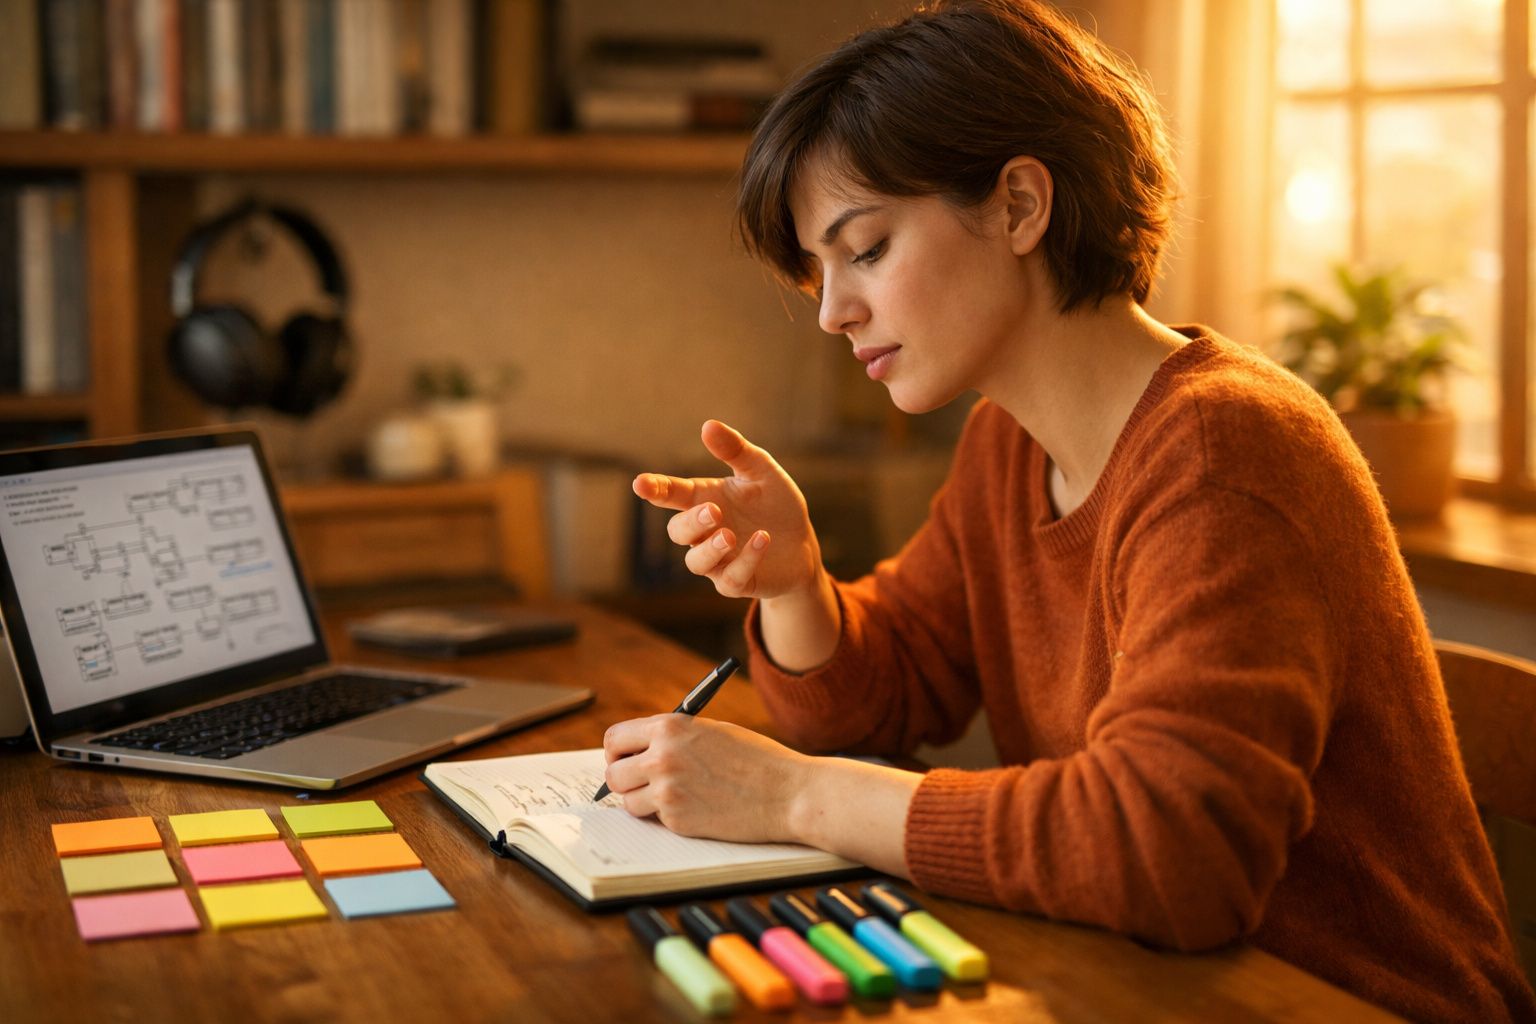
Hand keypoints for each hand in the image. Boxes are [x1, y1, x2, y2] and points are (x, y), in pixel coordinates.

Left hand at [600, 715, 810, 843]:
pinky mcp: (678, 821)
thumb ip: (674, 737)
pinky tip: (696, 808)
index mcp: (670, 727)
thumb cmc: (757, 759)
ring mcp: (668, 791)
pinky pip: (655, 819)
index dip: (617, 751)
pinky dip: (668, 817)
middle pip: (614, 773)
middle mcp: (662, 757)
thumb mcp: (712, 730)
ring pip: (628, 801)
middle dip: (624, 779)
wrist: (788, 792)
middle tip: (640, 784)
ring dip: (644, 801)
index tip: (623, 758)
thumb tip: (641, 750)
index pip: (615, 738)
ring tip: (673, 796)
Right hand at [634, 420, 825, 600]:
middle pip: (678, 532)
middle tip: (714, 512)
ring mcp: (718, 560)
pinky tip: (763, 539)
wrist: (802, 544)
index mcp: (704, 499)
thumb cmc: (776, 504)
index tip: (640, 484)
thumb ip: (736, 451)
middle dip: (692, 523)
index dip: (655, 489)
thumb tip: (708, 425)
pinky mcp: (737, 582)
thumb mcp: (761, 471)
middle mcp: (704, 532)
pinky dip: (746, 560)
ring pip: (696, 562)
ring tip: (729, 535)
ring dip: (710, 548)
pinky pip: (731, 578)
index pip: (671, 494)